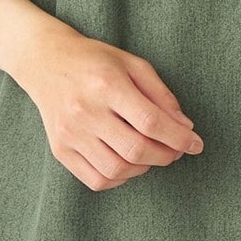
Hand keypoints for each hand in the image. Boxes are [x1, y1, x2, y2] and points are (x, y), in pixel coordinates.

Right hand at [18, 24, 203, 190]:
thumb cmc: (95, 60)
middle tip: (176, 151)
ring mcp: (70, 133)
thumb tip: (185, 127)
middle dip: (166, 155)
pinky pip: (95, 180)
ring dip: (144, 168)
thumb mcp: (133, 64)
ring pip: (117, 170)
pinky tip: (127, 163)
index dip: (179, 138)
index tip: (196, 144)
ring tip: (151, 154)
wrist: (45, 61)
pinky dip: (119, 179)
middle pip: (136, 149)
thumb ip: (161, 95)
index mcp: (107, 84)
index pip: (151, 122)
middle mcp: (85, 111)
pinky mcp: (60, 149)